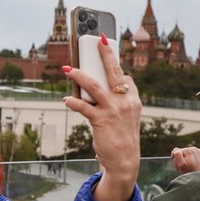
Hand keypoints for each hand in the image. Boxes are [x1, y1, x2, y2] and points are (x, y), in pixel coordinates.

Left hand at [63, 35, 141, 200]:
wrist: (125, 161)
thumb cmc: (120, 137)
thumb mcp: (125, 117)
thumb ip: (116, 102)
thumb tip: (95, 89)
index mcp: (133, 100)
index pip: (125, 77)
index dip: (114, 65)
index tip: (105, 49)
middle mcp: (126, 102)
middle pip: (114, 72)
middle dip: (106, 54)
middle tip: (98, 39)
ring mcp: (114, 110)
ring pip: (95, 86)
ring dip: (80, 75)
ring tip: (68, 69)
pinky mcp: (102, 121)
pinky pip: (84, 107)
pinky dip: (74, 102)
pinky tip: (66, 99)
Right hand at [170, 146, 199, 173]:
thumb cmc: (189, 172)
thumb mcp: (180, 164)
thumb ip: (177, 154)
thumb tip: (176, 149)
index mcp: (188, 150)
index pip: (176, 151)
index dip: (176, 158)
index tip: (180, 164)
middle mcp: (194, 148)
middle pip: (181, 152)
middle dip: (181, 159)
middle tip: (184, 166)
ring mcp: (197, 151)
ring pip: (185, 154)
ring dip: (185, 159)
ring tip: (188, 166)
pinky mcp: (199, 154)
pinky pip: (190, 155)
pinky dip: (189, 159)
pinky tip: (192, 164)